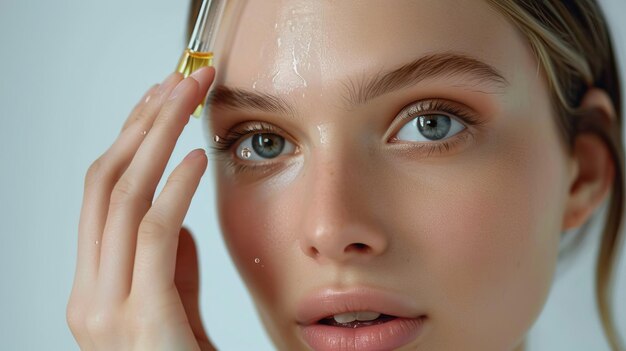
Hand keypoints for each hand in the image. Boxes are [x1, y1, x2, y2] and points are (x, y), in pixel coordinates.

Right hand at [67, 67, 216, 350]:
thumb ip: (168, 261)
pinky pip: (153, 237)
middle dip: (144, 122)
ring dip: (158, 138)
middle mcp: (88, 294)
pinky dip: (173, 190)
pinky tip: (195, 158)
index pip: (104, 192)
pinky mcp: (140, 319)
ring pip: (121, 199)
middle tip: (179, 78)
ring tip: (189, 96)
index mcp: (94, 287)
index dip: (131, 137)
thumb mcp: (175, 305)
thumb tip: (175, 209)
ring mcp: (105, 309)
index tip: (161, 99)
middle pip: (106, 183)